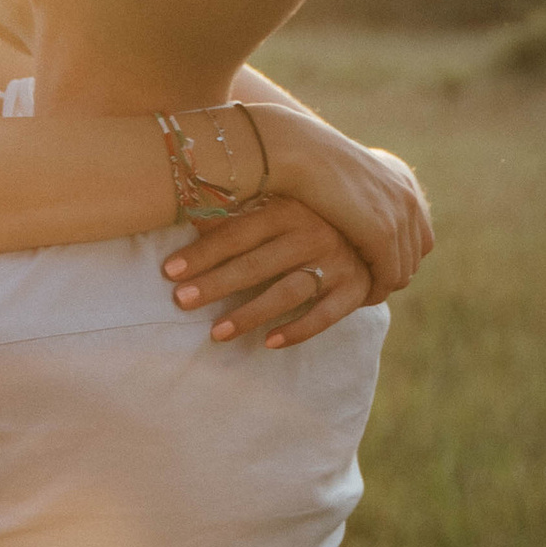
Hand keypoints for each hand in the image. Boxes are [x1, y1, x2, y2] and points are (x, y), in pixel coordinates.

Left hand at [164, 196, 379, 346]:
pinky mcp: (356, 288)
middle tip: (181, 302)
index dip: (204, 252)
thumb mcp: (279, 203)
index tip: (170, 271)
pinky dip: (298, 330)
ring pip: (288, 292)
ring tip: (216, 333)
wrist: (375, 220)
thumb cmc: (309, 213)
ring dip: (250, 314)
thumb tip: (183, 209)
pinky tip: (269, 343)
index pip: (239, 232)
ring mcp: (338, 262)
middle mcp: (314, 233)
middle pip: (258, 263)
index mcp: (290, 208)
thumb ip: (237, 210)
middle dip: (216, 284)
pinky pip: (326, 315)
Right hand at [249, 113, 432, 298]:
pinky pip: (388, 274)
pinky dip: (377, 290)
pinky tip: (360, 297)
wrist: (298, 151)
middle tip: (371, 287)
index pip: (421, 234)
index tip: (379, 268)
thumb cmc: (306, 161)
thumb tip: (352, 209)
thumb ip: (357, 195)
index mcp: (402, 182)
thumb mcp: (344, 177)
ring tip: (363, 296)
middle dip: (395, 273)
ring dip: (385, 285)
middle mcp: (408, 199)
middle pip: (417, 254)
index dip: (403, 255)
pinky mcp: (382, 232)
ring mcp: (398, 215)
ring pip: (403, 269)